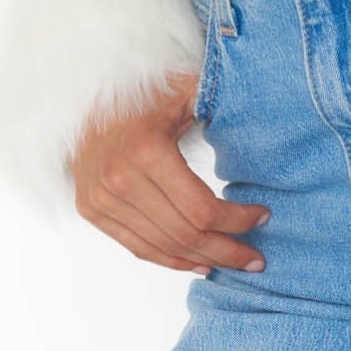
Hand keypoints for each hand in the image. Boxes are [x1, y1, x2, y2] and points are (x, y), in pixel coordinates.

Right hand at [69, 73, 270, 273]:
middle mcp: (119, 179)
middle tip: (255, 258)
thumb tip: (266, 115)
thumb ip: (218, 102)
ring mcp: (101, 198)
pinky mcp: (90, 209)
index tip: (262, 216)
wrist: (83, 93)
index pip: (201, 208)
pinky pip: (137, 247)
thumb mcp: (185, 89)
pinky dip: (170, 259)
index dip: (237, 221)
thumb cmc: (141, 89)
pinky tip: (197, 261)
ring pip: (163, 246)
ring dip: (203, 259)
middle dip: (227, 250)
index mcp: (147, 151)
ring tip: (232, 261)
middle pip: (185, 234)